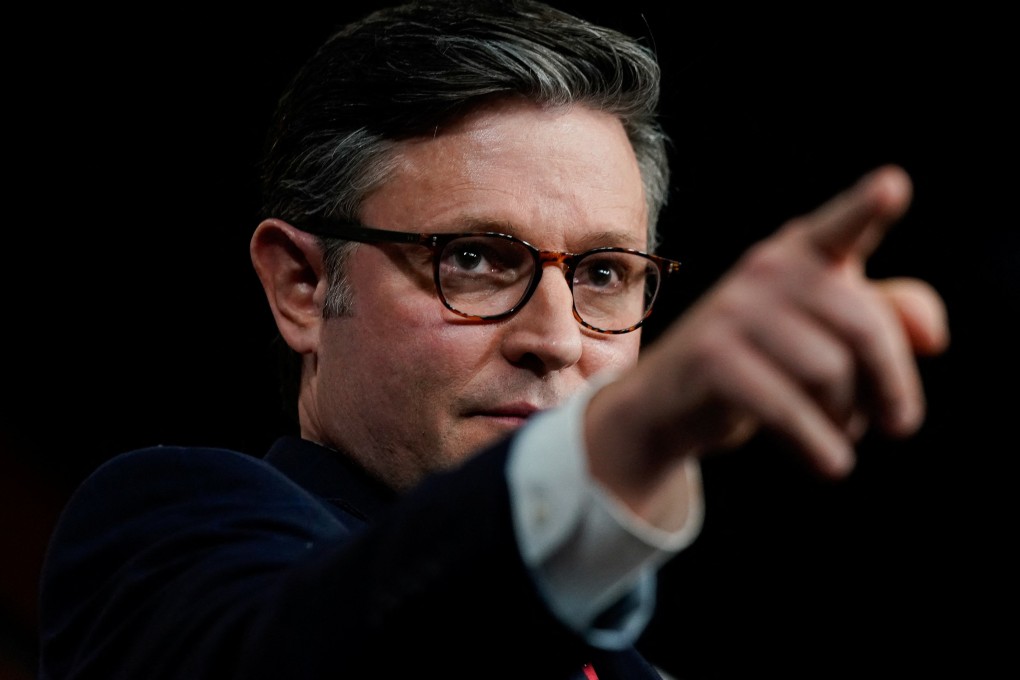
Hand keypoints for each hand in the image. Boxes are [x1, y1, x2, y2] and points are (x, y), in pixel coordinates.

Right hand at [586, 166, 948, 524]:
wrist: (671, 401)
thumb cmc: (763, 361)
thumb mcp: (825, 332)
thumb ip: (891, 317)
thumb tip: (934, 337)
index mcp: (801, 253)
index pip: (840, 228)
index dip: (867, 208)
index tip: (893, 186)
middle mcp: (765, 270)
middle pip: (864, 328)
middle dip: (892, 384)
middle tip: (900, 422)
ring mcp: (732, 310)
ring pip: (829, 374)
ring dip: (847, 420)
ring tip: (838, 434)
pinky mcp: (711, 358)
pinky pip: (789, 408)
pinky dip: (819, 446)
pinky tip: (828, 462)